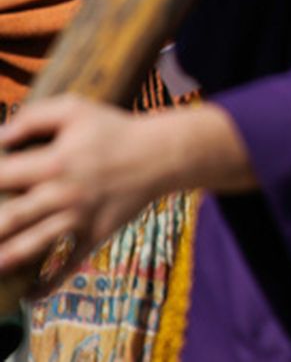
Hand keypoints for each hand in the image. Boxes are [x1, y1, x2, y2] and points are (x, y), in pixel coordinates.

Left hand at [0, 98, 166, 280]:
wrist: (161, 156)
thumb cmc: (113, 130)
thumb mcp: (75, 109)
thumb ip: (32, 117)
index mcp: (53, 162)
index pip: (0, 176)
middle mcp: (63, 194)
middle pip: (8, 219)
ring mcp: (79, 219)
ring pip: (33, 246)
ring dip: (5, 260)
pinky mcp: (95, 236)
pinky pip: (69, 265)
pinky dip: (48, 284)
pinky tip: (30, 295)